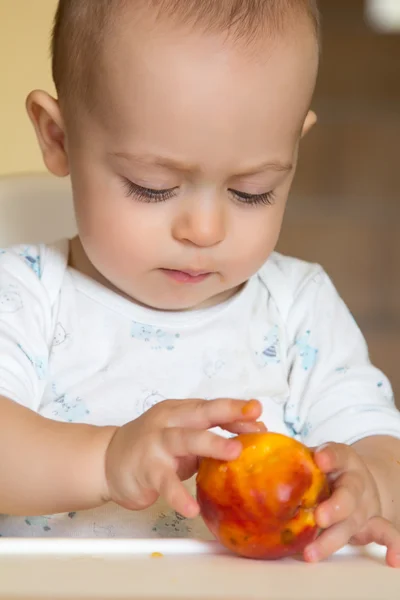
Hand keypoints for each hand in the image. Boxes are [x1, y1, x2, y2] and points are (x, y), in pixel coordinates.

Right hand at [104, 398, 263, 517]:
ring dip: (211, 444)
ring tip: (234, 453)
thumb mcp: (181, 436)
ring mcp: (155, 444)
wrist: (106, 461)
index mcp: (179, 411)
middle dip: (228, 413)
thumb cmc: (153, 448)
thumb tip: (253, 434)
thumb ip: (209, 435)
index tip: (258, 411)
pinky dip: (178, 495)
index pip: (210, 407)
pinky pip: (164, 482)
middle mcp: (167, 422)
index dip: (235, 409)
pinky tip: (191, 508)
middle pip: (200, 413)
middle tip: (254, 418)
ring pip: (184, 439)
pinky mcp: (145, 469)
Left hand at [303, 443, 399, 566]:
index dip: (330, 456)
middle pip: (348, 494)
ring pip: (353, 521)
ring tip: (311, 552)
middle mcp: (355, 482)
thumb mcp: (314, 458)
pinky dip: (393, 546)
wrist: (359, 481)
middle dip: (334, 507)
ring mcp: (364, 505)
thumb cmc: (325, 470)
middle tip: (317, 516)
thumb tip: (245, 447)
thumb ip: (291, 456)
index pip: (338, 454)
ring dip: (333, 538)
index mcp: (342, 460)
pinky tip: (393, 560)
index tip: (319, 458)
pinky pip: (387, 534)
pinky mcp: (372, 524)